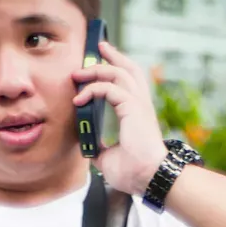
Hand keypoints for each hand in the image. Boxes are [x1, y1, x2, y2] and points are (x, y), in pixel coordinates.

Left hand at [72, 41, 166, 196]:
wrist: (147, 178)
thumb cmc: (133, 172)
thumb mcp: (108, 157)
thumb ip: (98, 146)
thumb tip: (87, 144)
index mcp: (137, 113)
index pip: (128, 83)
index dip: (116, 70)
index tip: (100, 64)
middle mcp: (140, 105)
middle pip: (128, 69)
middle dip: (112, 56)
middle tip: (98, 48)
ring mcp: (138, 104)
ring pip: (118, 73)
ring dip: (96, 69)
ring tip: (78, 73)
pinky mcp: (132, 107)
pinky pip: (108, 88)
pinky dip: (92, 90)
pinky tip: (79, 100)